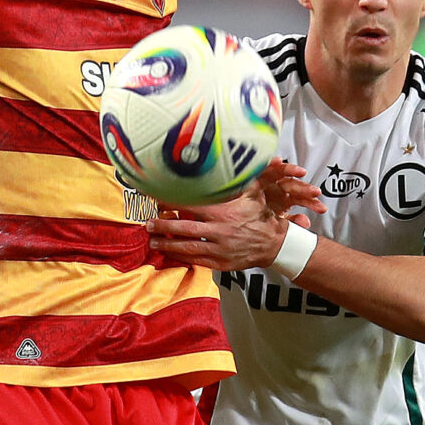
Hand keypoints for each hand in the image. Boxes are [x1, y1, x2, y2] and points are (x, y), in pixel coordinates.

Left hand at [147, 186, 298, 272]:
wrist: (275, 243)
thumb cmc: (261, 215)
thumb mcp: (252, 193)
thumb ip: (235, 181)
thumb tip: (225, 162)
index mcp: (225, 212)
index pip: (192, 206)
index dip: (173, 203)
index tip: (158, 200)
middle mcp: (220, 231)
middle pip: (185, 228)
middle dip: (164, 226)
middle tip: (149, 223)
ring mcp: (220, 249)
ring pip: (188, 247)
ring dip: (168, 244)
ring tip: (153, 240)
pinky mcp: (221, 263)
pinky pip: (196, 261)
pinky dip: (180, 257)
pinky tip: (169, 253)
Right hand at [261, 159, 324, 217]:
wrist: (236, 217)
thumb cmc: (255, 218)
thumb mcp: (275, 222)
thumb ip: (291, 222)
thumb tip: (306, 223)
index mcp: (285, 200)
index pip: (301, 200)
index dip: (312, 203)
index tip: (321, 208)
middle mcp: (278, 188)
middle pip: (294, 186)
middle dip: (305, 189)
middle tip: (315, 193)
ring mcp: (268, 180)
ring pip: (282, 173)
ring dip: (292, 171)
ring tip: (300, 172)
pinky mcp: (256, 174)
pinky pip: (264, 167)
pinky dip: (271, 163)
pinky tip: (277, 161)